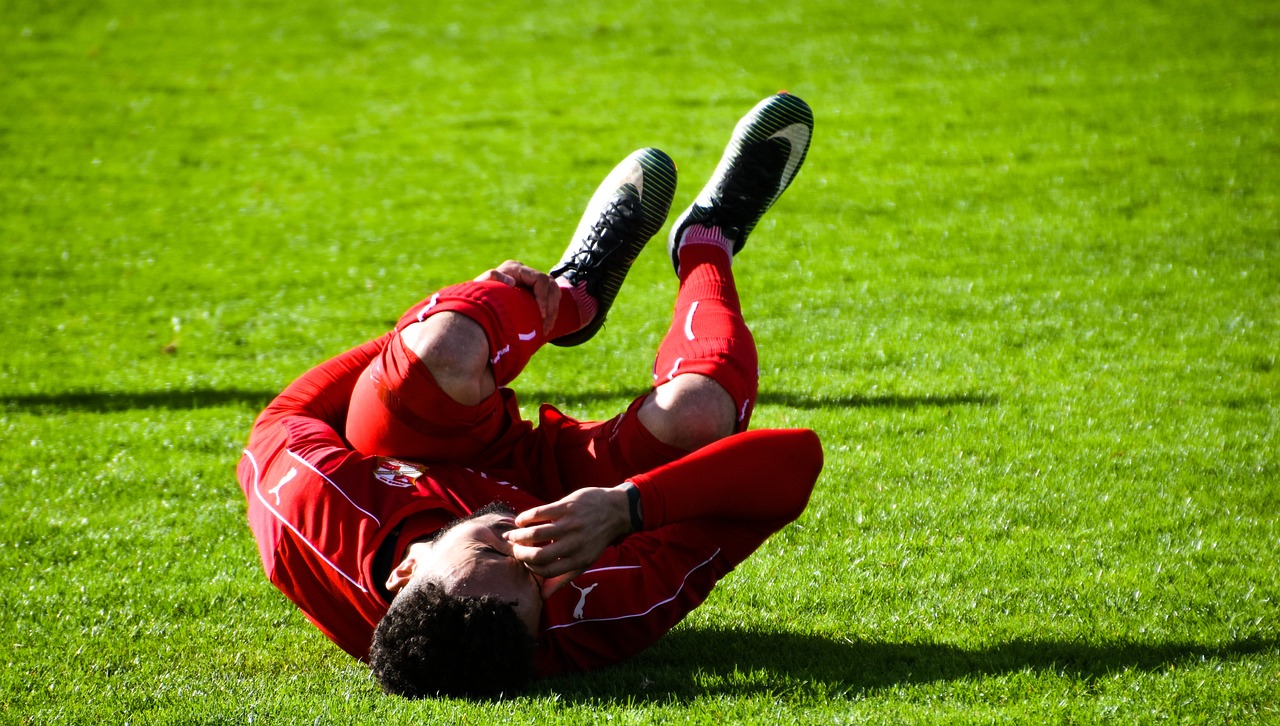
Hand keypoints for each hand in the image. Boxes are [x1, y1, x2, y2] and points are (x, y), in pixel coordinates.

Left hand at [474, 260, 560, 334]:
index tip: (541, 315)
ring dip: (553, 311)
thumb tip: (512, 282)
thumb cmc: (478, 295)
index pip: (540, 280)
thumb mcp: (481, 286)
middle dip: (551, 307)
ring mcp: (532, 280)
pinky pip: (552, 299)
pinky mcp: (535, 291)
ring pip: (554, 292)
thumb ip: (491, 278)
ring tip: (546, 329)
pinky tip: (546, 326)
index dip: (543, 297)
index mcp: (515, 268)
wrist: (476, 303)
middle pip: (551, 286)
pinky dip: (552, 312)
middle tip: (545, 326)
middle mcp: (526, 272)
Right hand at [505, 485, 632, 587]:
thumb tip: (543, 596)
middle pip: (538, 555)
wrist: (616, 511)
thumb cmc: (596, 539)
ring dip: (518, 536)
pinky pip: (539, 513)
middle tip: (513, 548)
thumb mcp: (585, 561)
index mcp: (578, 560)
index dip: (531, 567)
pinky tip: (520, 521)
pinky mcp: (567, 506)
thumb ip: (563, 578)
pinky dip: (525, 518)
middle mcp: (574, 544)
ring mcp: (570, 524)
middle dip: (520, 553)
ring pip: (535, 534)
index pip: (546, 571)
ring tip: (512, 535)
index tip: (524, 561)